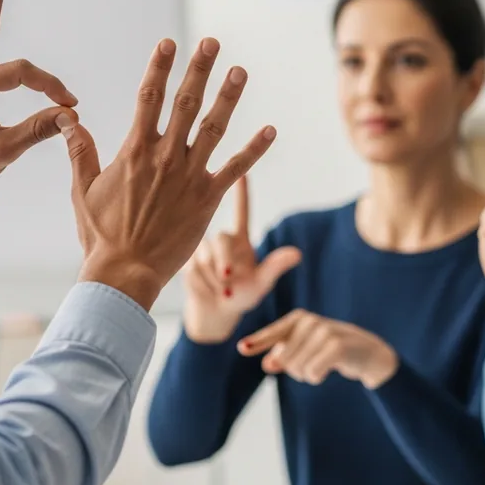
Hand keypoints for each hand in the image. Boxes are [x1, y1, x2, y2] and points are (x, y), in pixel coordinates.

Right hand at [64, 37, 275, 310]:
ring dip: (228, 97)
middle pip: (185, 103)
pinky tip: (271, 130)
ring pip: (213, 127)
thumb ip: (80, 151)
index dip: (159, 68)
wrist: (124, 273)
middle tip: (211, 43)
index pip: (148, 98)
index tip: (168, 43)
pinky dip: (255, 149)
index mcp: (134, 151)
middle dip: (198, 70)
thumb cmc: (100, 235)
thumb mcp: (83, 190)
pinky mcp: (208, 198)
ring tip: (240, 71)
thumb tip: (68, 118)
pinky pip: (236, 168)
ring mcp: (189, 176)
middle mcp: (165, 156)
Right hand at [182, 176, 302, 343]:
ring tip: (222, 290)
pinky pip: (193, 267)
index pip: (242, 210)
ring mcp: (203, 249)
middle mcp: (221, 239)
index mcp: (241, 239)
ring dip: (214, 276)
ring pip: (205, 255)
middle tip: (228, 280)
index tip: (241, 171)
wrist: (217, 312)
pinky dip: (203, 282)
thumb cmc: (243, 295)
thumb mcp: (261, 283)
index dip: (242, 192)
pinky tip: (206, 290)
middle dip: (224, 260)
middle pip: (221, 238)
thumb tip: (297, 253)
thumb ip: (275, 266)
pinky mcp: (187, 260)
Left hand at [237, 309, 398, 388]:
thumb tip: (267, 364)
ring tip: (323, 364)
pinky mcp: (336, 345)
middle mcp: (309, 321)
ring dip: (307, 374)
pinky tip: (328, 370)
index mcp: (298, 319)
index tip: (242, 348)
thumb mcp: (305, 351)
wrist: (368, 353)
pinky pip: (312, 372)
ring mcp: (324, 331)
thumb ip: (282, 357)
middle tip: (313, 364)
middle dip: (295, 370)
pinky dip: (316, 377)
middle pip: (284, 359)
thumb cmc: (331, 351)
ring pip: (297, 368)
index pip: (273, 333)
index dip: (258, 342)